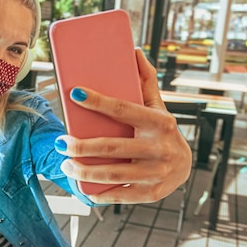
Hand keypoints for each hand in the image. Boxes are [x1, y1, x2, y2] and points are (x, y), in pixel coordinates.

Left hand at [57, 48, 191, 203]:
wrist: (186, 167)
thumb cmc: (162, 131)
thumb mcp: (158, 107)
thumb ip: (145, 82)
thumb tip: (135, 52)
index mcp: (160, 122)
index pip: (123, 109)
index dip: (98, 101)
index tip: (75, 93)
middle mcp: (160, 148)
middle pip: (112, 147)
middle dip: (81, 146)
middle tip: (60, 143)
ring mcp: (156, 172)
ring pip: (113, 173)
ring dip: (84, 171)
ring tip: (65, 165)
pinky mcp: (152, 193)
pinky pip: (120, 194)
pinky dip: (100, 193)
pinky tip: (83, 188)